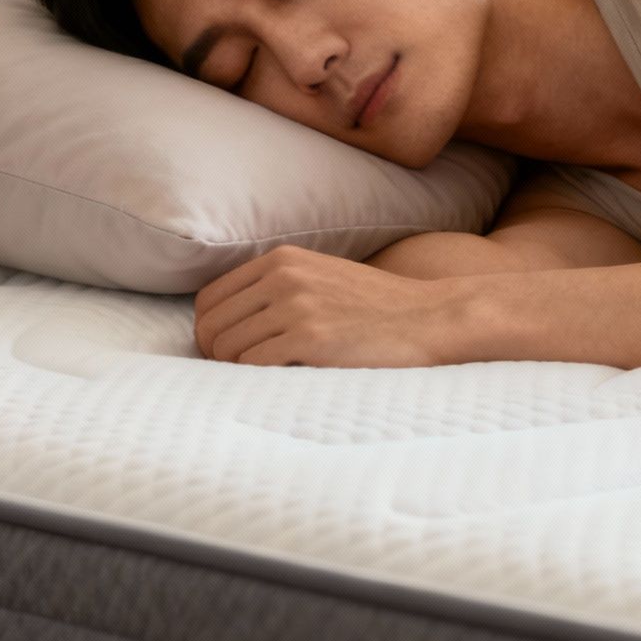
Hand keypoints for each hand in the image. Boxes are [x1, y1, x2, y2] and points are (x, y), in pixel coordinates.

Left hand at [193, 244, 457, 367]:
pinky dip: (258, 380)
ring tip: (267, 378)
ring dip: (238, 372)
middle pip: (211, 326)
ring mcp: (296, 307)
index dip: (210, 331)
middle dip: (217, 356)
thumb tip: (226, 322)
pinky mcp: (310, 338)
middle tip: (241, 375)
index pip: (209, 299)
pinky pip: (253, 366)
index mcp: (282, 259)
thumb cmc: (378, 308)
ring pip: (228, 349)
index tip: (227, 352)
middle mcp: (283, 277)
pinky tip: (285, 379)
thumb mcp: (322, 277)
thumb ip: (278, 287)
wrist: (431, 319)